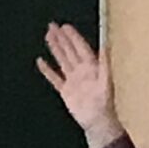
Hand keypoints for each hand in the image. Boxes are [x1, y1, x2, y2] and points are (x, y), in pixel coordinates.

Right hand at [36, 23, 123, 147]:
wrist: (97, 121)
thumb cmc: (104, 102)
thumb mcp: (107, 81)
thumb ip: (105, 63)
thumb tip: (105, 46)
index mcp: (91, 67)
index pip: (80, 48)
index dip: (73, 37)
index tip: (65, 26)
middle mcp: (81, 71)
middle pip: (69, 51)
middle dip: (61, 38)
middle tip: (52, 26)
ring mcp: (72, 80)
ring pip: (61, 60)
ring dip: (55, 48)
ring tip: (47, 37)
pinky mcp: (65, 91)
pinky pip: (54, 78)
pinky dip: (47, 70)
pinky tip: (41, 61)